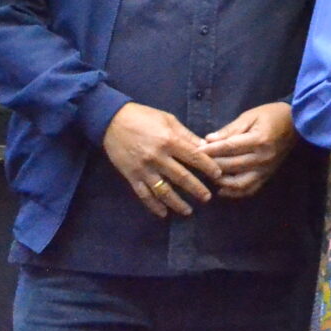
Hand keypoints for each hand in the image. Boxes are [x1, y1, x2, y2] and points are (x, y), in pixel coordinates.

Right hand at [102, 102, 222, 218]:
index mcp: (169, 140)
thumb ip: (186, 135)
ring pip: (163, 191)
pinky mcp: (131, 176)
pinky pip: (144, 195)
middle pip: (181, 177)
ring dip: (177, 203)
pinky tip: (163, 213)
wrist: (112, 121)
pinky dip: (153, 206)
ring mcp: (144, 169)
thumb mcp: (168, 119)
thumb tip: (205, 146)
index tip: (218, 175)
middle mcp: (158, 157)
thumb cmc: (143, 117)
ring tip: (188, 211)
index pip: (194, 157)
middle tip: (207, 197)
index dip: (208, 167)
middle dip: (196, 189)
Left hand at [202, 102, 297, 199]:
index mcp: (259, 140)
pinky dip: (234, 192)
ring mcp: (266, 169)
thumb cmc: (271, 115)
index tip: (195, 151)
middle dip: (211, 164)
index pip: (228, 148)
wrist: (296, 123)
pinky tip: (222, 189)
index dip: (210, 150)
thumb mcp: (250, 116)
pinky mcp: (267, 176)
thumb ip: (230, 130)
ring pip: (238, 182)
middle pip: (230, 165)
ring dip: (221, 180)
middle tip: (196, 162)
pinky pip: (249, 189)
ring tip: (208, 175)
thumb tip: (208, 140)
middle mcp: (262, 158)